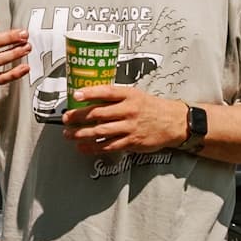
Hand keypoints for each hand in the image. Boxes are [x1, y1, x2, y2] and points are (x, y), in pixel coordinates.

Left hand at [61, 84, 185, 155]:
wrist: (174, 122)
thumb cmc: (151, 107)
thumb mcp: (136, 95)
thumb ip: (116, 98)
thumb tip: (90, 99)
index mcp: (130, 95)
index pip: (107, 92)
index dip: (90, 93)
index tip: (75, 95)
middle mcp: (129, 110)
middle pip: (99, 113)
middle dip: (79, 117)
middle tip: (66, 119)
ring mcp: (130, 127)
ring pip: (101, 131)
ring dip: (82, 134)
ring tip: (69, 135)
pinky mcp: (132, 142)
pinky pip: (109, 146)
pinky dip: (93, 147)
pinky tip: (82, 147)